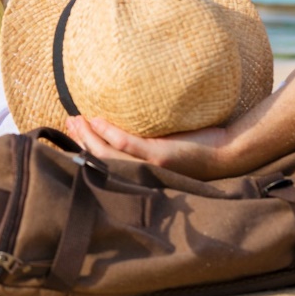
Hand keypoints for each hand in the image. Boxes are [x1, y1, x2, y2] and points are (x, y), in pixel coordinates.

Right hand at [64, 116, 237, 180]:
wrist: (226, 153)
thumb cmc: (196, 148)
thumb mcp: (164, 146)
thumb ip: (144, 141)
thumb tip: (125, 123)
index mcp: (140, 175)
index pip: (103, 166)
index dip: (83, 150)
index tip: (70, 132)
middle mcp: (141, 175)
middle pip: (98, 161)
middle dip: (79, 141)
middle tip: (68, 122)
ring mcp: (149, 166)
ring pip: (107, 154)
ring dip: (88, 137)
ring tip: (77, 119)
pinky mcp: (159, 155)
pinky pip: (127, 144)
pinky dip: (108, 133)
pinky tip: (98, 120)